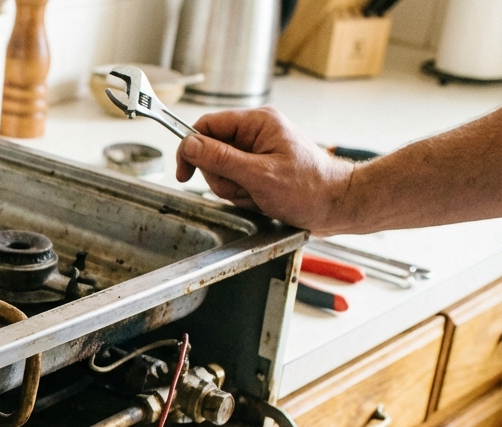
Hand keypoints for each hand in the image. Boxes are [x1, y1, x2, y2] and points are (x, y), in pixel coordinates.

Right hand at [175, 107, 356, 232]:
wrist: (338, 207)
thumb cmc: (310, 189)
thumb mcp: (260, 175)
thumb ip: (221, 159)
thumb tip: (189, 144)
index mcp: (258, 123)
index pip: (207, 126)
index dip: (190, 148)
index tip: (184, 172)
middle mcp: (256, 133)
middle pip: (211, 152)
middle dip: (222, 177)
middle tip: (244, 188)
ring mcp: (257, 152)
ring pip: (220, 171)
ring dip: (233, 190)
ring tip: (257, 196)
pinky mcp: (258, 168)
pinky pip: (233, 182)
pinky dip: (241, 195)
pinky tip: (260, 199)